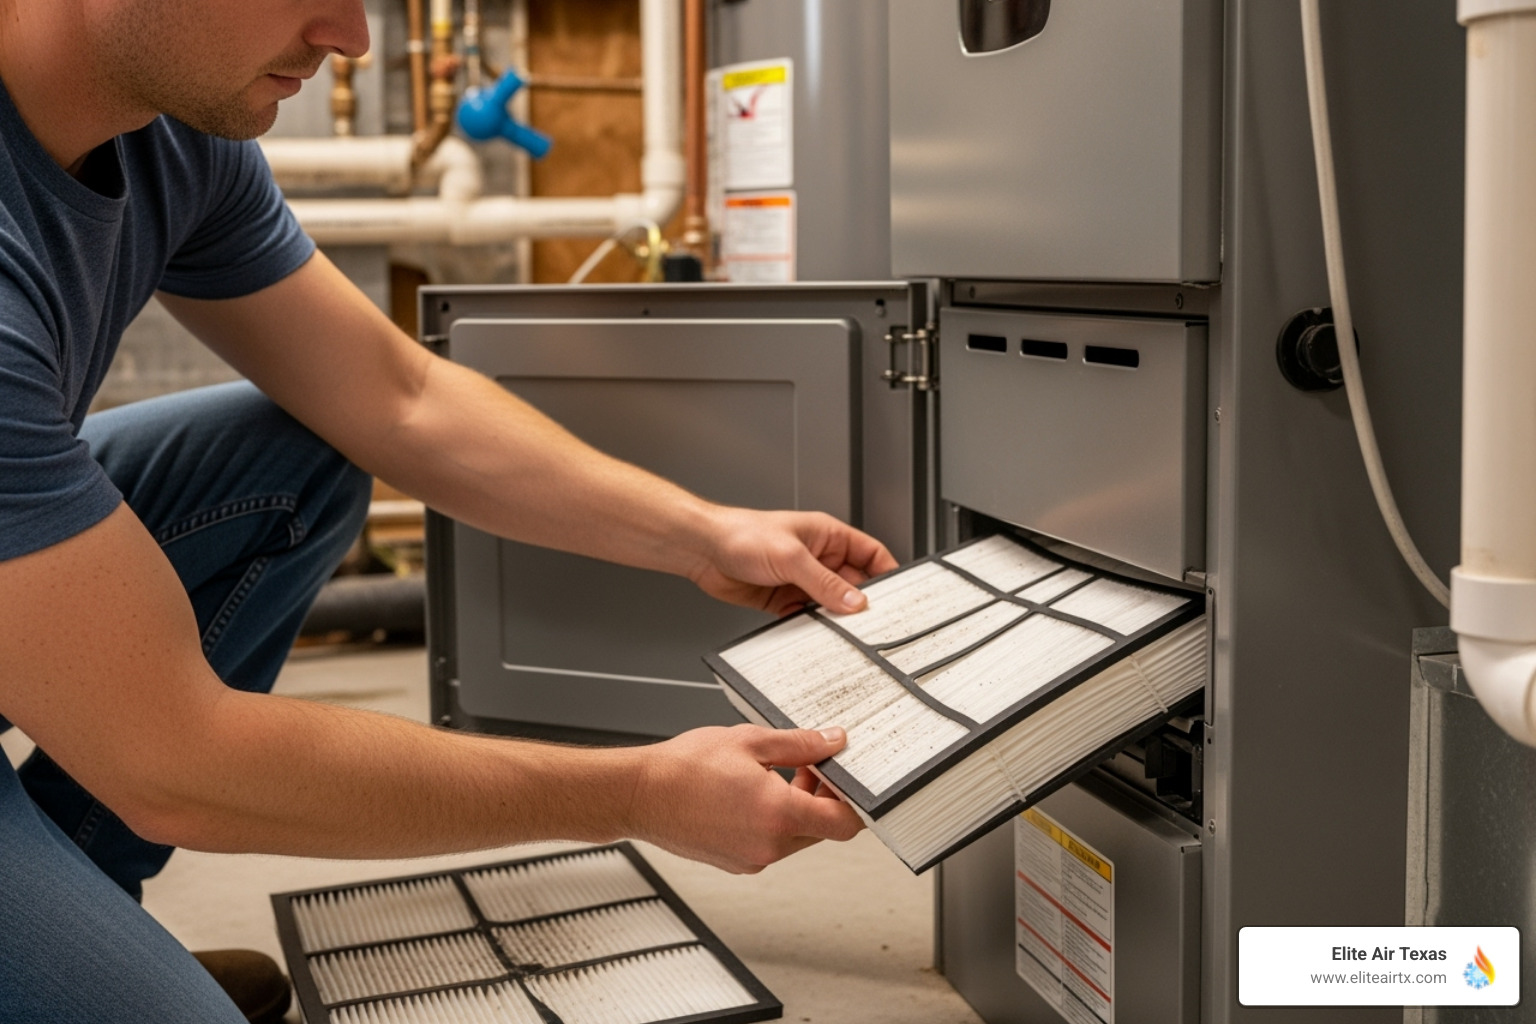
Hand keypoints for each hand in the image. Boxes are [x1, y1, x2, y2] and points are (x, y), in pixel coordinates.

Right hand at [627, 724, 864, 872]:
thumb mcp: (750, 741)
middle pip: (822, 829)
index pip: (844, 823)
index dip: (855, 801)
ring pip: (796, 838)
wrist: (639, 794)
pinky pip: (771, 845)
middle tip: (808, 766)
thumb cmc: (682, 769)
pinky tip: (753, 794)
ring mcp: (751, 859)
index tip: (847, 779)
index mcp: (778, 815)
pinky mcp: (735, 863)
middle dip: (823, 797)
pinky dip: (774, 822)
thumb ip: (800, 744)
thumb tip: (832, 743)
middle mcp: (768, 846)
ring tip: (775, 775)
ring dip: (798, 809)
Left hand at [688, 507, 898, 616]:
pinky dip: (812, 627)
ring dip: (835, 617)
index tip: (897, 596)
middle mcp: (817, 557)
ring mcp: (800, 579)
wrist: (703, 549)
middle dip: (860, 603)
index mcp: (827, 536)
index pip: (870, 553)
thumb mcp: (791, 557)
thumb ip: (824, 582)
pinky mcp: (783, 598)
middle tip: (870, 624)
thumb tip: (854, 600)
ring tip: (843, 633)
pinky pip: (806, 616)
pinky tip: (814, 634)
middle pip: (852, 583)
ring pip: (830, 603)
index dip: (886, 573)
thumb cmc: (741, 534)